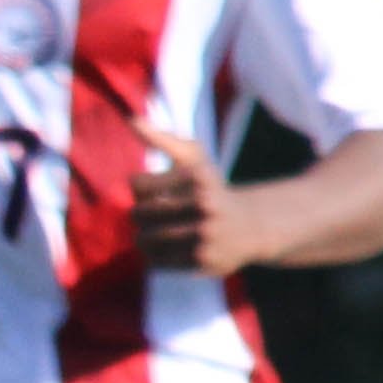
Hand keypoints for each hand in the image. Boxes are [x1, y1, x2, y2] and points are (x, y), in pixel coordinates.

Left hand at [125, 128, 263, 276]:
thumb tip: (132, 120)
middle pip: (138, 214)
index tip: (154, 190)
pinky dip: (155, 255)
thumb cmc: (211, 189)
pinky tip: (168, 248)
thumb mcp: (193, 159)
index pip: (137, 185)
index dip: (141, 188)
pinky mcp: (203, 261)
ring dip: (144, 236)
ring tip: (155, 232)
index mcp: (197, 177)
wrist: (250, 227)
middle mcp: (204, 206)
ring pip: (144, 240)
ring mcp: (204, 235)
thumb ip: (162, 138)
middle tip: (153, 215)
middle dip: (141, 214)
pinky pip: (157, 261)